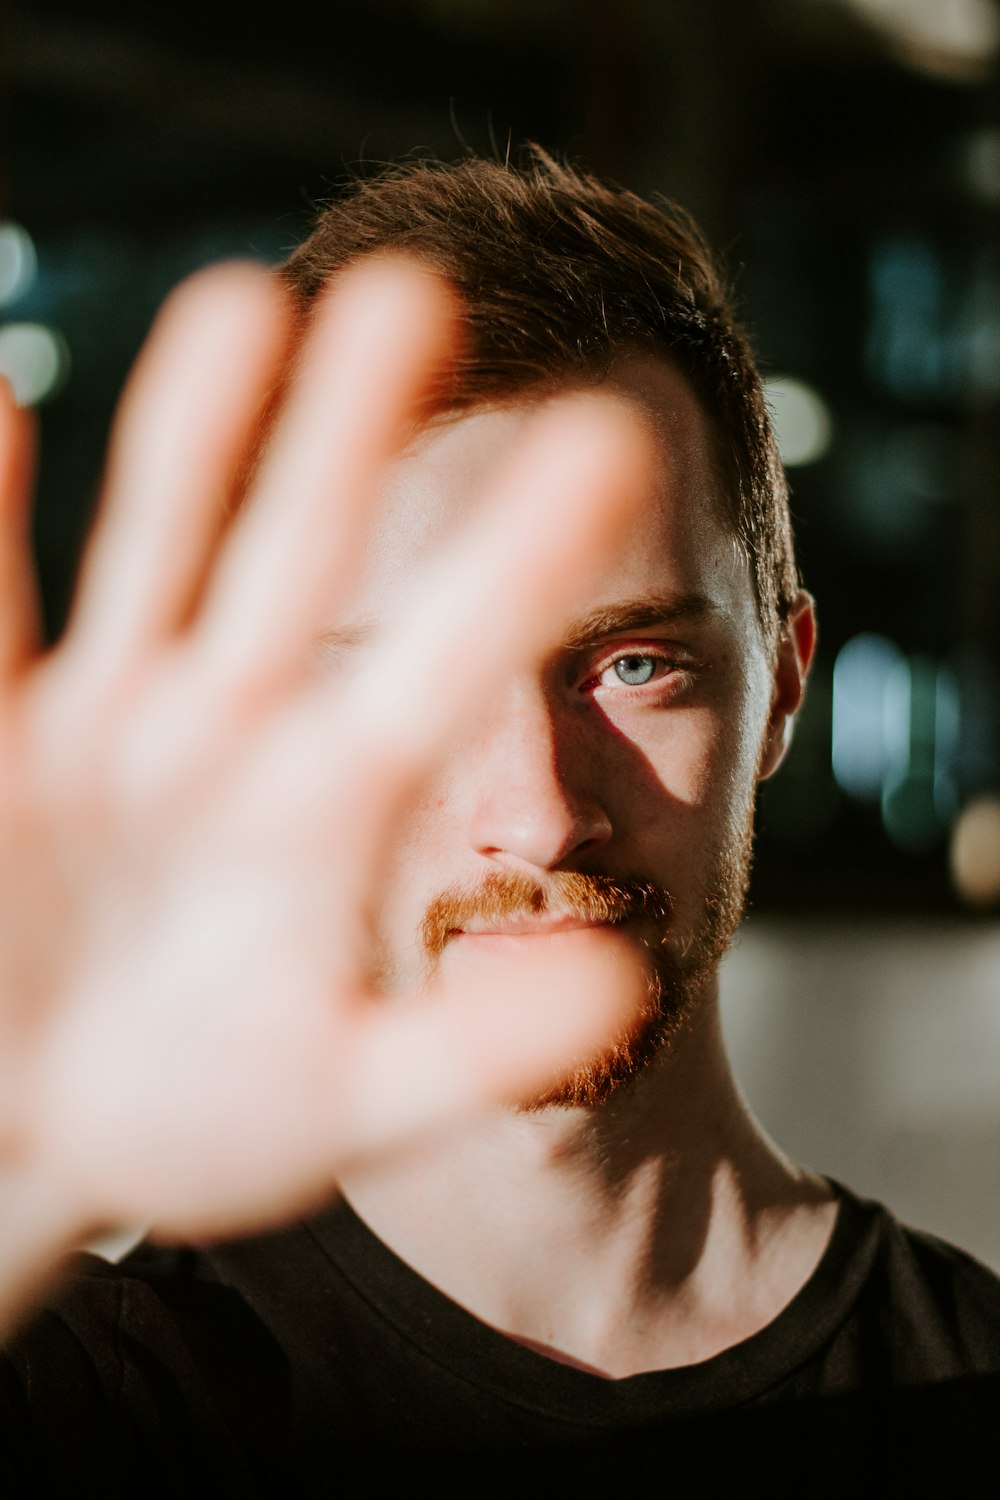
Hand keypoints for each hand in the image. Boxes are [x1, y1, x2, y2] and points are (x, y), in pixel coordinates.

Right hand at [0, 257, 649, 1287]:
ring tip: (245, 304)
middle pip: (301, 562)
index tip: (611, 443)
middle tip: (416, 294)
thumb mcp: (349, 1095)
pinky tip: (0, 403)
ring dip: (195, 439)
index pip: (442, 666)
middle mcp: (235, 739)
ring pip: (162, 556)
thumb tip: (623, 986)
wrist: (47, 1138)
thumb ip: (475, 1048)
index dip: (514, 561)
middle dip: (349, 442)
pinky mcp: (4, 751)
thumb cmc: (204, 1117)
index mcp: (335, 809)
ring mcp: (113, 732)